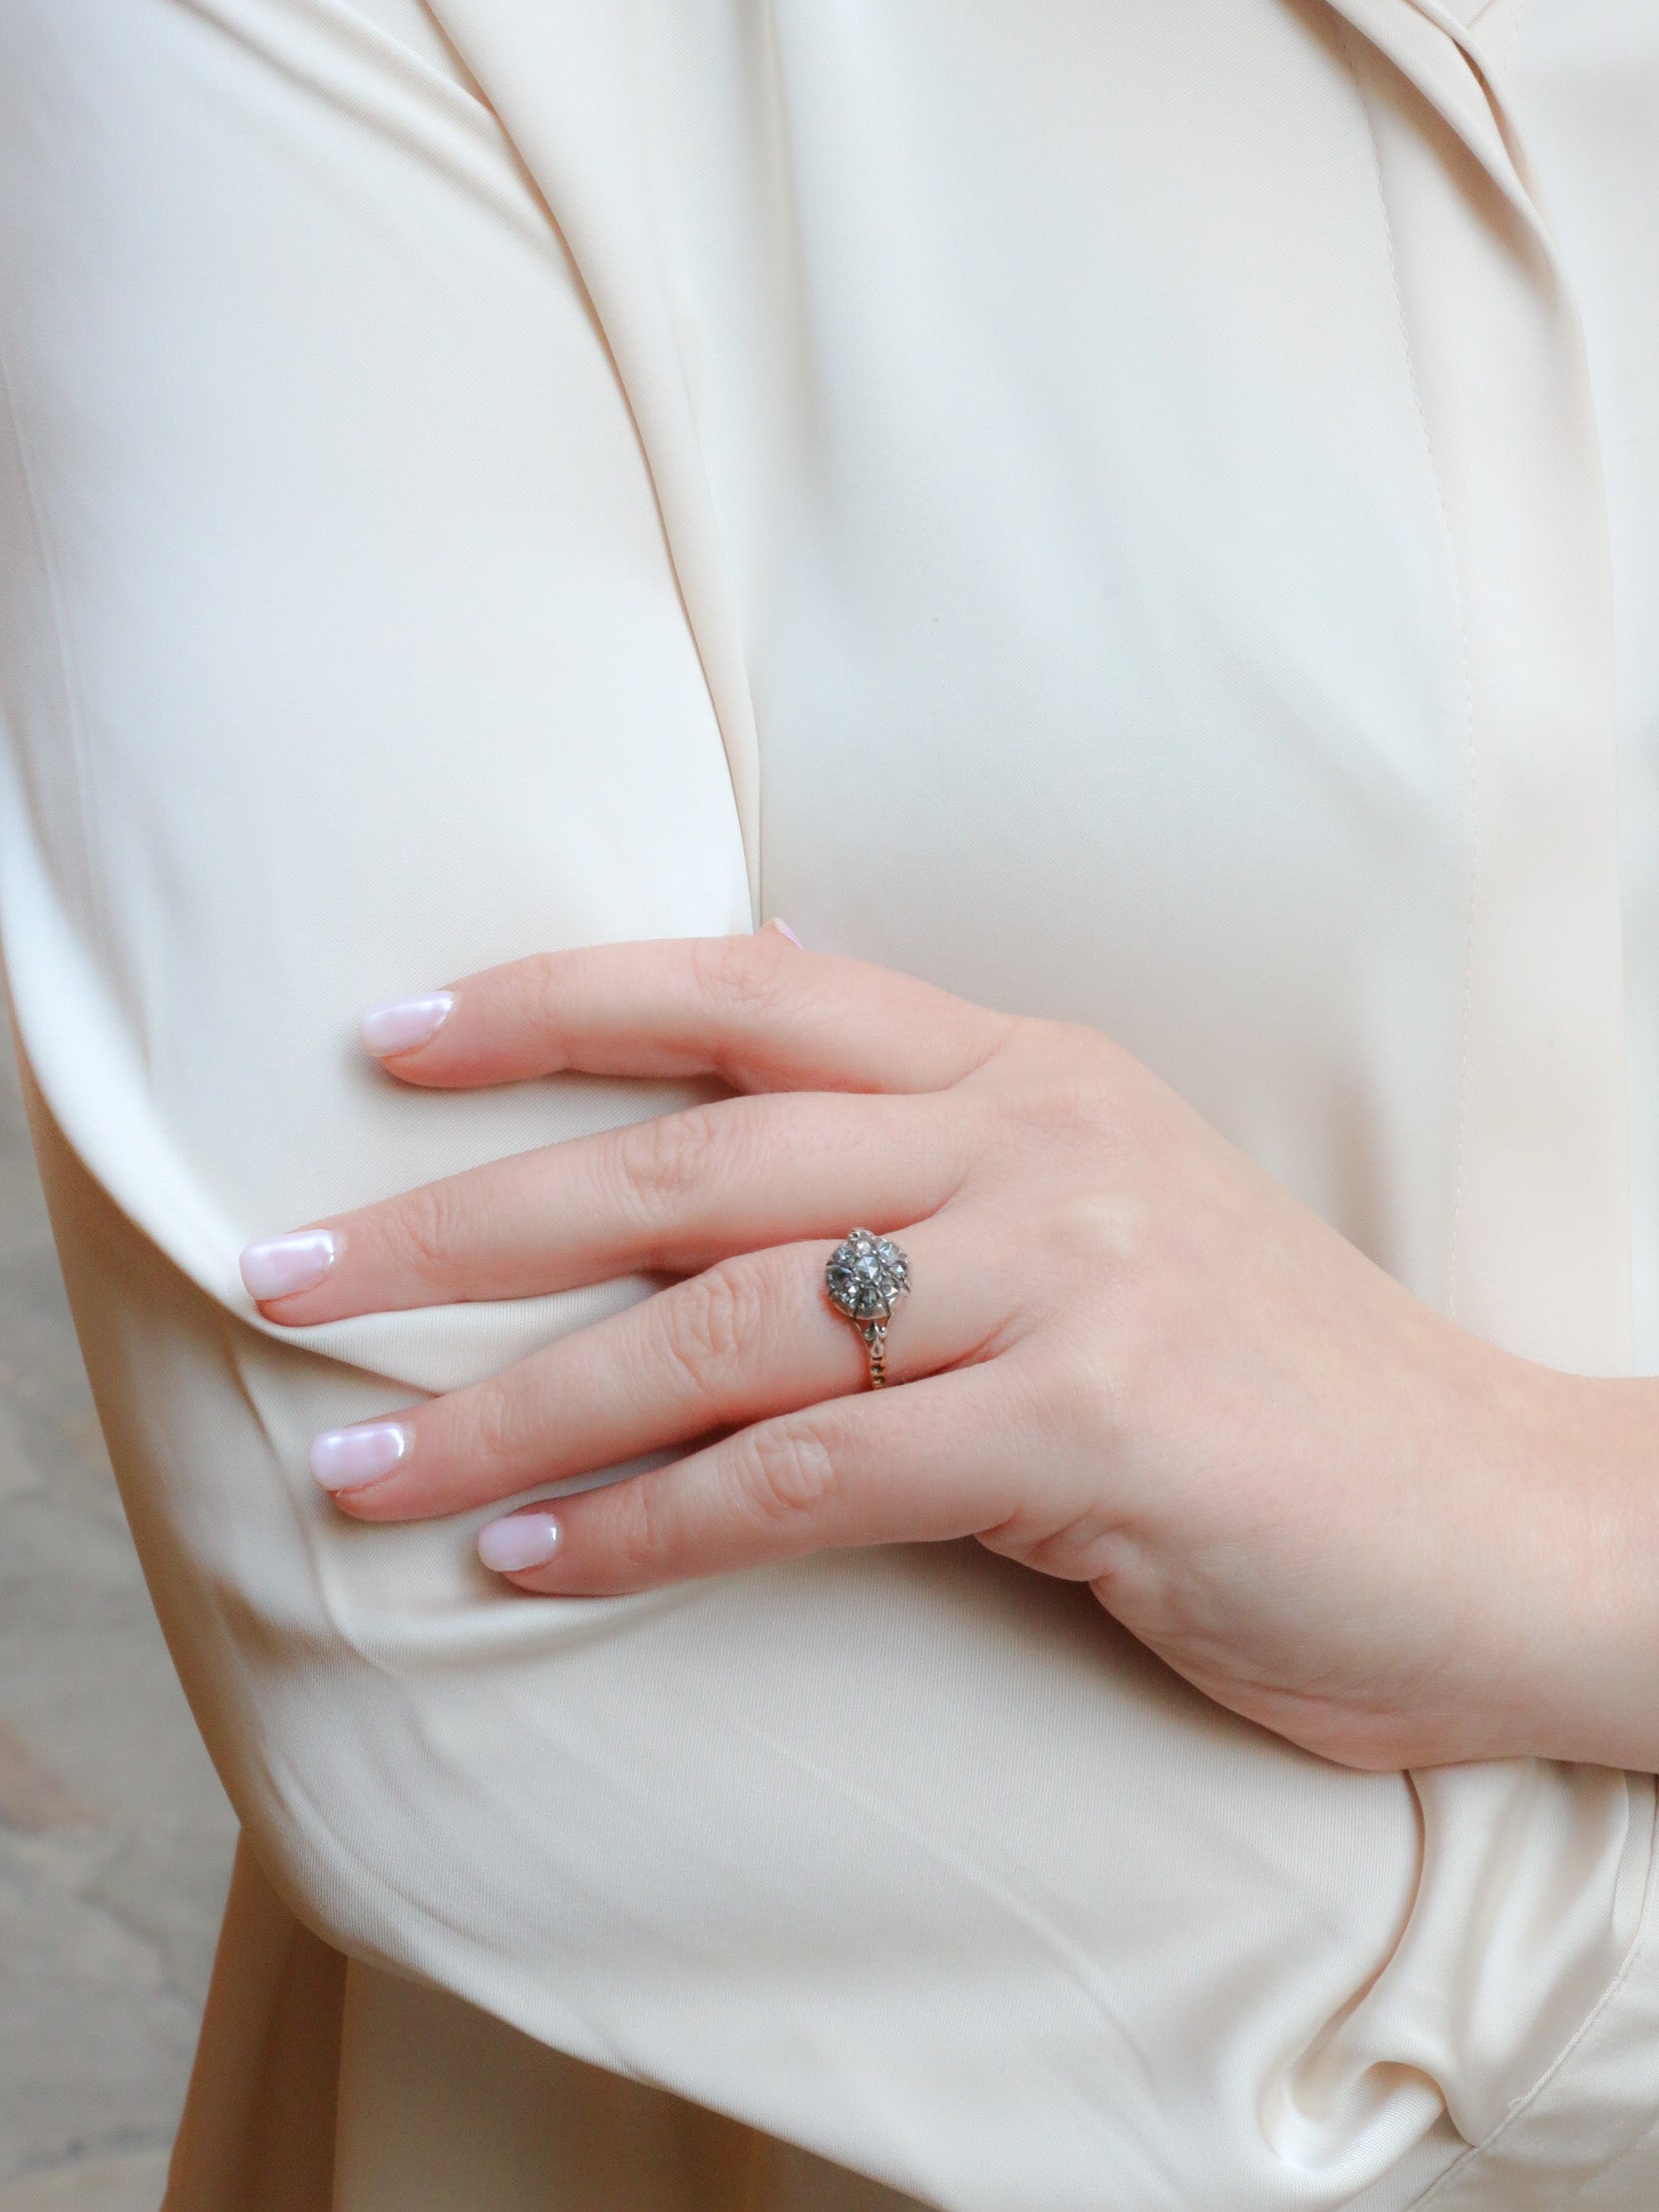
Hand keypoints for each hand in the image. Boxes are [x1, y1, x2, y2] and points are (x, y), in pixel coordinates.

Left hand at [242, 932, 1657, 1772]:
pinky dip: (651, 1527)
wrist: (1503, 1520)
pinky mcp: (1096, 1433)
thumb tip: (705, 1225)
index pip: (746, 988)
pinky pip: (810, 1478)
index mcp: (1026, 1069)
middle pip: (684, 1155)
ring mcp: (1070, 1277)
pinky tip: (533, 1561)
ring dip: (512, 1403)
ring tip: (357, 1461)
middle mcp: (1035, 1140)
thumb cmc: (1273, 1392)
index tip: (386, 1038)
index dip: (553, 1002)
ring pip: (720, 1323)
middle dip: (457, 1214)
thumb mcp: (1093, 1241)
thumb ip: (924, 1198)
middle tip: (284, 1267)